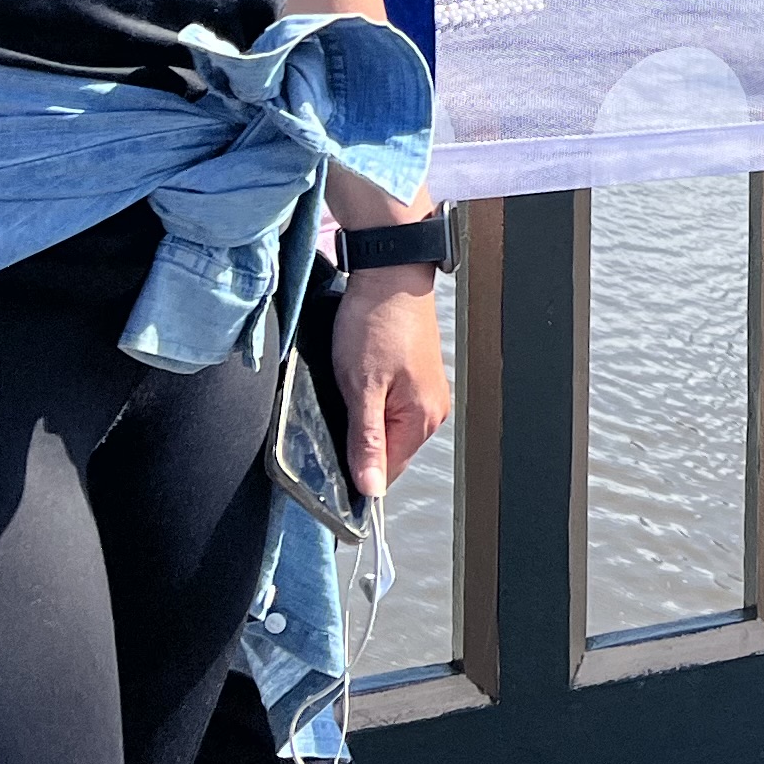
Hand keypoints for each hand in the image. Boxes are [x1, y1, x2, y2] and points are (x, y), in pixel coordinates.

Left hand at [330, 265, 452, 497]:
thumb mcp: (361, 387)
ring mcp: (427, 393)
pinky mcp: (418, 378)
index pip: (387, 471)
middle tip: (335, 412)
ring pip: (389, 429)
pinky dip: (372, 404)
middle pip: (389, 452)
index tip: (330, 455)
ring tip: (347, 391)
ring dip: (364, 421)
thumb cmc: (377, 322)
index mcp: (422, 418)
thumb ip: (366, 441)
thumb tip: (370, 489)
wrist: (390, 274)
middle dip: (359, 443)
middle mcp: (433, 410)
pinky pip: (392, 408)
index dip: (355, 470)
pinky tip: (357, 382)